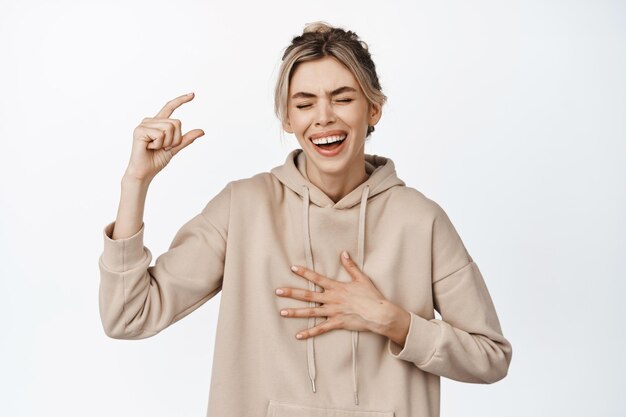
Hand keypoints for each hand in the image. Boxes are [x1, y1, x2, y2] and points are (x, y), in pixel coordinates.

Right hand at [124, 92, 204, 181]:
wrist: (145, 172)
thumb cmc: (156, 160)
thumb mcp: (175, 148)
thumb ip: (186, 139)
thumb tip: (202, 131)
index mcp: (158, 123)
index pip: (170, 107)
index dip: (181, 100)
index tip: (193, 94)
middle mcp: (151, 121)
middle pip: (176, 123)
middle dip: (175, 139)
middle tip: (163, 148)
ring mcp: (144, 124)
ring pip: (169, 128)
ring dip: (167, 143)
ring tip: (155, 148)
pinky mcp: (140, 130)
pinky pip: (160, 134)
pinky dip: (159, 144)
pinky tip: (149, 148)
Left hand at [275, 250, 394, 339]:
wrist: (379, 313)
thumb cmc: (371, 296)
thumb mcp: (361, 278)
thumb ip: (350, 266)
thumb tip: (343, 253)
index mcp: (336, 287)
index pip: (316, 278)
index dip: (304, 272)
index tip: (292, 268)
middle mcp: (331, 299)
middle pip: (307, 295)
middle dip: (291, 293)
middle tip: (277, 291)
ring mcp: (333, 312)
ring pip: (310, 312)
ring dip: (295, 312)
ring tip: (282, 312)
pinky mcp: (336, 323)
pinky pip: (320, 329)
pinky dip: (309, 333)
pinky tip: (298, 335)